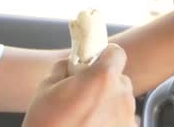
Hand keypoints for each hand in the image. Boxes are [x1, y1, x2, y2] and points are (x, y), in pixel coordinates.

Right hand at [22, 44, 136, 126]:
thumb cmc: (47, 123)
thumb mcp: (46, 86)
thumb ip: (64, 68)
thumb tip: (71, 63)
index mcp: (101, 78)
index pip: (116, 53)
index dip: (104, 56)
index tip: (93, 63)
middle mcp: (120, 97)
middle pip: (120, 79)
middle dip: (104, 83)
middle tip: (83, 94)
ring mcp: (127, 119)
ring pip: (121, 101)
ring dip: (108, 104)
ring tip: (85, 116)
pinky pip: (122, 120)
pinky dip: (111, 122)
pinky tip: (92, 126)